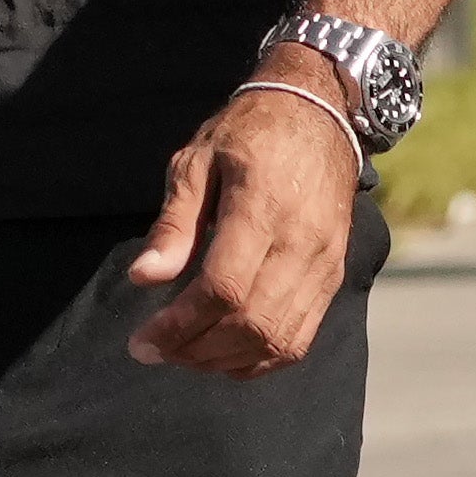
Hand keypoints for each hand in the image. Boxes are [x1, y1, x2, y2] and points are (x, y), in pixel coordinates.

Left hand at [129, 78, 370, 375]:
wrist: (319, 115)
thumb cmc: (249, 135)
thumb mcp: (197, 162)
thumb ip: (173, 223)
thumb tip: (143, 277)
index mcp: (262, 208)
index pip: (223, 288)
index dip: (180, 326)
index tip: (143, 340)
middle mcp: (301, 243)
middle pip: (251, 323)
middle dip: (196, 350)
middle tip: (155, 351)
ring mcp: (323, 264)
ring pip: (277, 340)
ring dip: (224, 361)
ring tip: (184, 354)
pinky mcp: (333, 277)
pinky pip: (299, 338)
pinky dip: (259, 359)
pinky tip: (224, 355)